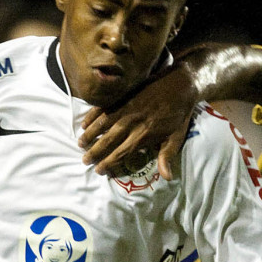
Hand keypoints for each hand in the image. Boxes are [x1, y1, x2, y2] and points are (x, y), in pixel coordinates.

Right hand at [79, 65, 196, 180]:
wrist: (181, 84)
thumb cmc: (179, 114)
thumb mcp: (176, 137)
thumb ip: (167, 156)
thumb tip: (166, 177)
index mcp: (143, 135)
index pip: (121, 153)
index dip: (109, 163)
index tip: (99, 170)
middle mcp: (131, 123)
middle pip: (108, 141)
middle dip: (95, 152)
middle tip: (84, 160)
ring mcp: (125, 108)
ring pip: (102, 124)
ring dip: (89, 134)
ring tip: (80, 144)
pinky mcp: (123, 96)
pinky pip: (103, 107)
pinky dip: (92, 116)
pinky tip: (84, 123)